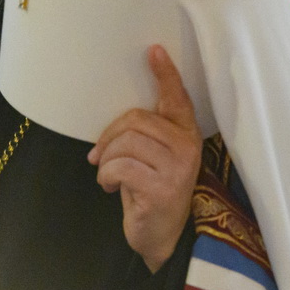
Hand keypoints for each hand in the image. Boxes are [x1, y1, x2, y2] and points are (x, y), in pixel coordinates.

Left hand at [88, 45, 202, 271]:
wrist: (163, 239)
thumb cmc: (152, 194)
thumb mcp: (154, 160)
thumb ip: (145, 135)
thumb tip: (116, 123)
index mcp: (187, 136)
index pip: (177, 98)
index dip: (165, 73)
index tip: (154, 49)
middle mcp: (187, 148)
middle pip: (136, 120)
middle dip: (110, 137)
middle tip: (101, 156)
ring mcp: (177, 169)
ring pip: (126, 143)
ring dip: (106, 160)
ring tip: (109, 175)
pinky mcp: (161, 189)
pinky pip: (120, 167)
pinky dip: (106, 176)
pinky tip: (111, 188)